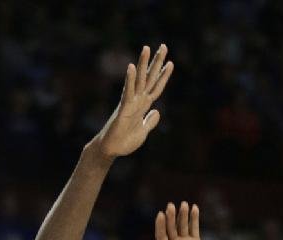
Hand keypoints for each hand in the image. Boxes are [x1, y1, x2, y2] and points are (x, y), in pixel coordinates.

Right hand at [93, 45, 172, 159]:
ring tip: (147, 48)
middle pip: (149, 78)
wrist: (111, 150)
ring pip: (139, 80)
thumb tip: (157, 111)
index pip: (155, 87)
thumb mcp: (143, 132)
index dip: (163, 76)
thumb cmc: (124, 142)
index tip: (170, 63)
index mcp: (143, 106)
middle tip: (164, 46)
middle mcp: (138, 100)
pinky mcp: (123, 108)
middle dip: (157, 62)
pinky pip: (128, 92)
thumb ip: (150, 122)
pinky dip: (130, 79)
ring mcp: (130, 102)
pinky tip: (131, 67)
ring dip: (143, 64)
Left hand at [150, 202, 206, 239]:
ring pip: (182, 225)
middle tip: (171, 206)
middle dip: (171, 217)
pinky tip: (194, 208)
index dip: (161, 225)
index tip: (160, 214)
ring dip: (183, 215)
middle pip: (171, 227)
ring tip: (184, 204)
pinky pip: (194, 228)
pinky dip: (194, 219)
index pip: (161, 235)